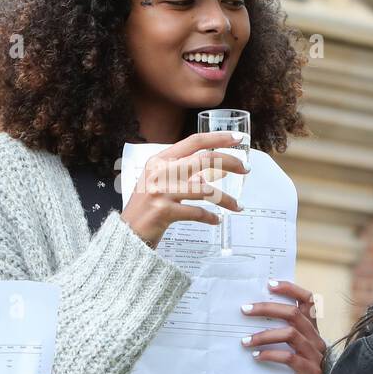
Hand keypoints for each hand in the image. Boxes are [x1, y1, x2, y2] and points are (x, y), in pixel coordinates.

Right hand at [120, 131, 248, 247]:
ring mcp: (161, 191)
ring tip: (237, 206)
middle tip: (245, 170)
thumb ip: (184, 175)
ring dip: (226, 199)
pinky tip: (216, 220)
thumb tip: (216, 172)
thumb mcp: (160, 183)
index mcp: (159, 160)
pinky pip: (197, 212)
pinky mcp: (164, 211)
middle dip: (230, 162)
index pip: (194, 141)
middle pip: (204, 159)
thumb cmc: (146, 209)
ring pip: (205, 190)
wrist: (127, 235)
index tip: (238, 138)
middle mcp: (160, 172)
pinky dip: (211, 217)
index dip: (218, 138)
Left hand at [240, 279, 327, 373]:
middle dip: (267, 309)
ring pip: (290, 334)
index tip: (269, 284)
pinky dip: (271, 355)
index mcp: (312, 328)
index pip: (308, 300)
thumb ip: (282, 328)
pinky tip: (257, 356)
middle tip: (245, 309)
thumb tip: (253, 311)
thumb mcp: (292, 345)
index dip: (291, 289)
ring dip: (264, 335)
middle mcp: (316, 338)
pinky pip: (289, 358)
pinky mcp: (310, 371)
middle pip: (294, 314)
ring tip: (245, 340)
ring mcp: (315, 354)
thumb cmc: (296, 366)